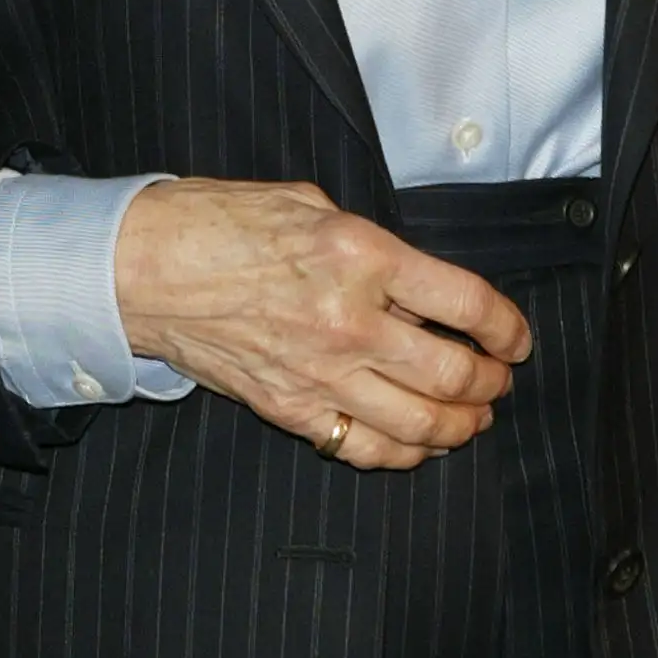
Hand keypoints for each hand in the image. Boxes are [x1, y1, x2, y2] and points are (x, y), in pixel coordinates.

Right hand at [114, 178, 530, 469]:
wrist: (142, 269)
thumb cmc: (217, 223)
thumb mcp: (308, 205)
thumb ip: (371, 248)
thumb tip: (415, 289)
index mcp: (360, 257)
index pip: (466, 302)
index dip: (506, 326)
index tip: (515, 337)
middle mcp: (350, 322)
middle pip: (455, 373)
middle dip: (491, 381)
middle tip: (497, 377)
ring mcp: (321, 374)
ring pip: (422, 423)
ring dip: (462, 424)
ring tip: (473, 415)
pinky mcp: (292, 409)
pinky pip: (368, 448)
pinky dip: (407, 452)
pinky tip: (420, 441)